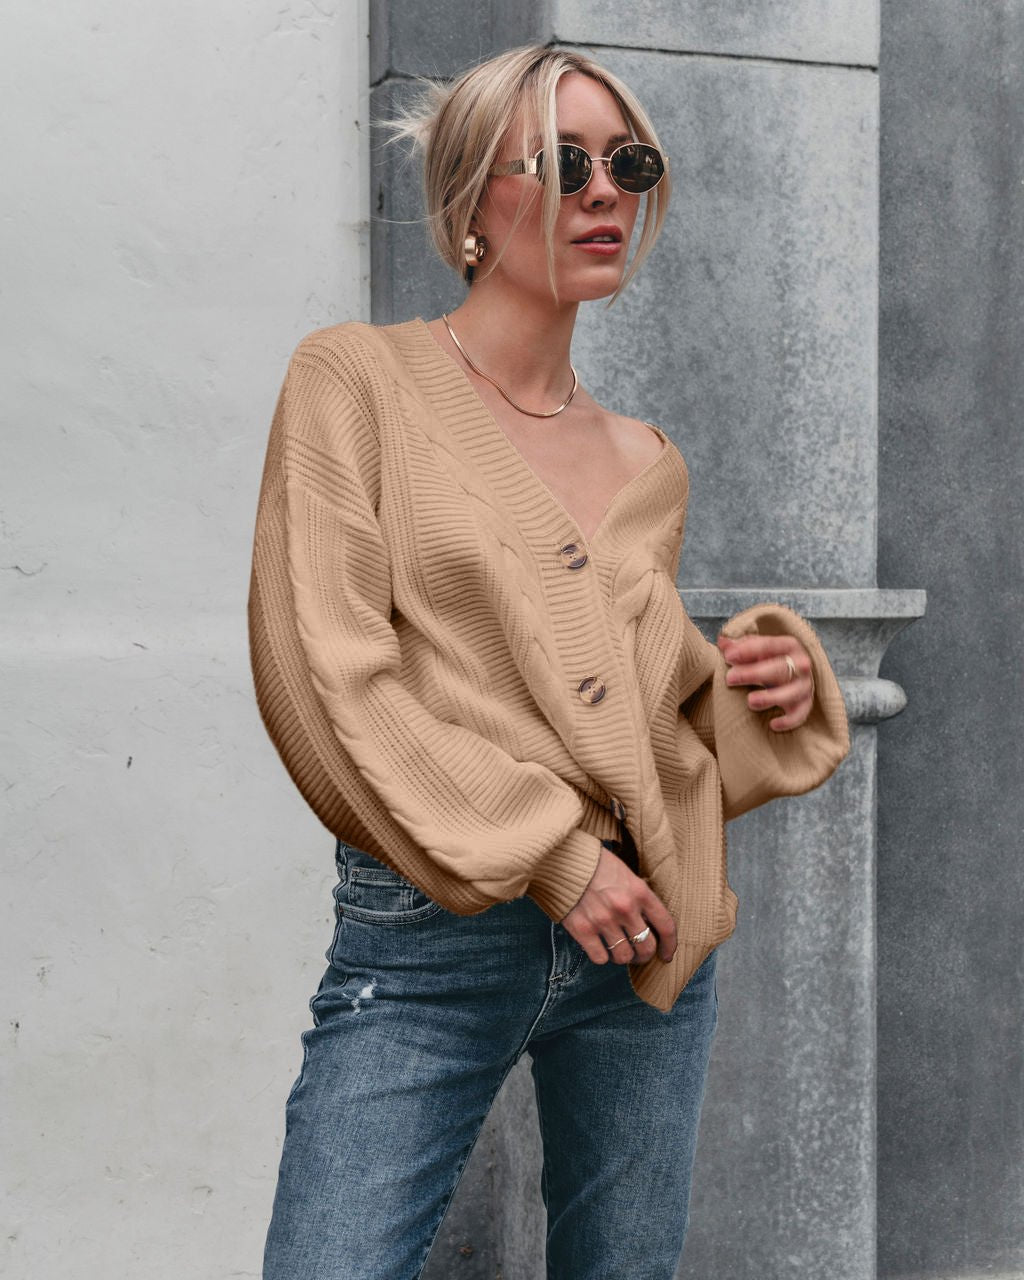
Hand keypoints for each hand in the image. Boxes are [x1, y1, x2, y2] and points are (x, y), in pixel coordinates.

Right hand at [561, 846, 676, 965]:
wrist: (562, 859)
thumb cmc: (596, 864)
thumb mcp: (626, 874)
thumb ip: (639, 897)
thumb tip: (648, 922)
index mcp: (640, 892)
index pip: (666, 926)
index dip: (669, 945)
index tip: (666, 955)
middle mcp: (625, 908)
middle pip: (647, 947)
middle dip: (645, 955)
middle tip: (639, 955)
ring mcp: (603, 920)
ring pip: (624, 957)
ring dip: (623, 957)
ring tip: (617, 950)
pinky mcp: (583, 929)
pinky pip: (600, 958)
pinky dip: (601, 956)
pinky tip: (598, 947)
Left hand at [716, 633, 814, 730]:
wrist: (793, 674)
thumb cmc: (768, 659)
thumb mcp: (755, 649)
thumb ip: (738, 646)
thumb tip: (722, 642)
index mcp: (788, 645)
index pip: (769, 645)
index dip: (748, 650)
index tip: (728, 657)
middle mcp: (801, 664)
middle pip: (780, 668)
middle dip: (754, 673)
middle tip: (730, 678)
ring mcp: (805, 685)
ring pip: (792, 692)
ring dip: (772, 697)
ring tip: (750, 701)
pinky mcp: (806, 705)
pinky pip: (800, 714)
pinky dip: (789, 721)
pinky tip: (773, 724)